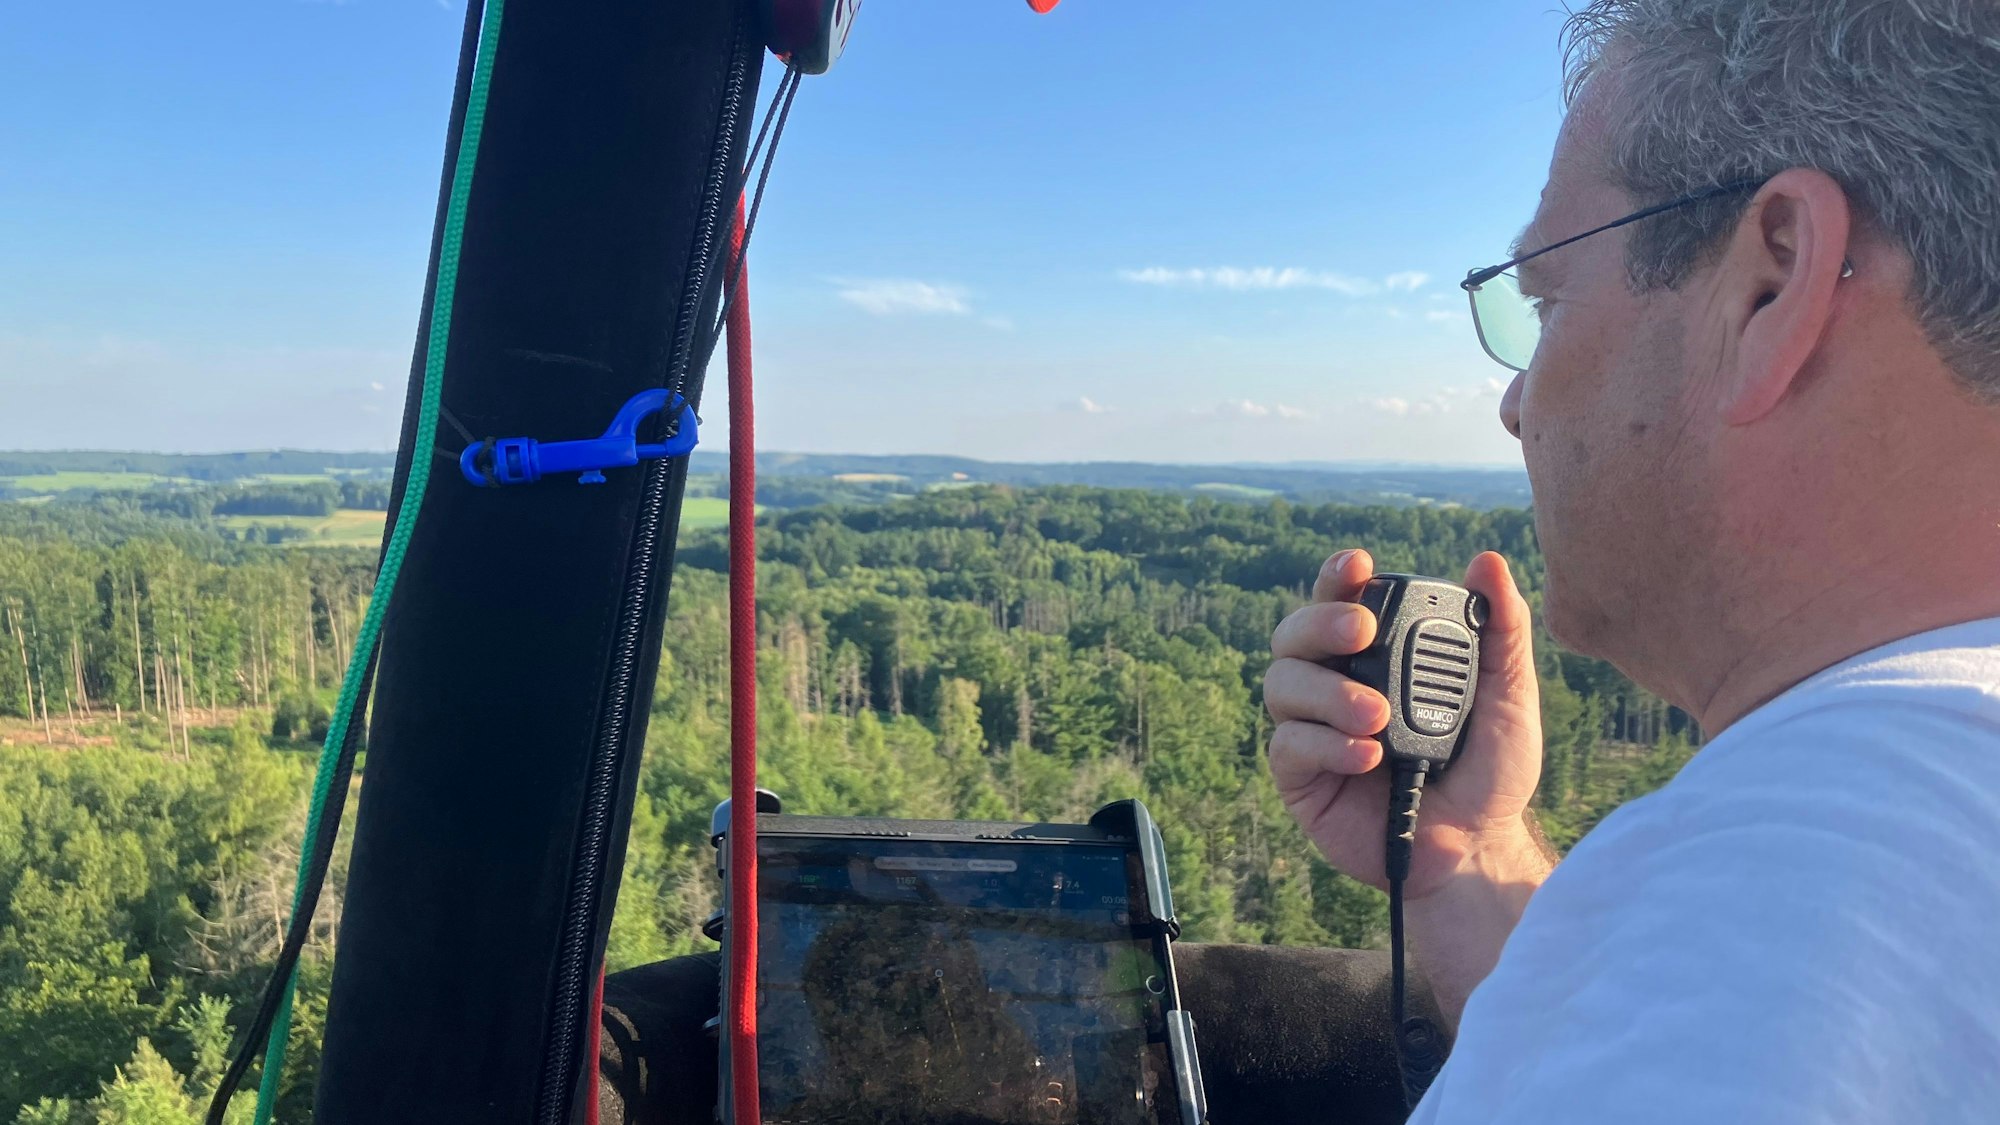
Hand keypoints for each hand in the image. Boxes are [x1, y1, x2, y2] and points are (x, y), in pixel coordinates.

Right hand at [1264, 549, 1546, 901]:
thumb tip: (1487, 561)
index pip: (1341, 602)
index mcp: (1376, 657)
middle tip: (1361, 632)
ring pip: (1282, 685)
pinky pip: (1288, 745)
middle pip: (1293, 634)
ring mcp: (1312, 730)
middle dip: (1320, 623)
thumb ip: (1503, 629)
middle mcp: (1334, 685)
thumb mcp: (1510, 695)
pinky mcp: (1300, 779)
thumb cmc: (1493, 772)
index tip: (1359, 565)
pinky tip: (1368, 757)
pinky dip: (1327, 744)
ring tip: (1376, 716)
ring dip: (1327, 692)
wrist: (1479, 847)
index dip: (1337, 578)